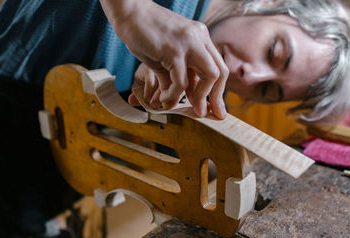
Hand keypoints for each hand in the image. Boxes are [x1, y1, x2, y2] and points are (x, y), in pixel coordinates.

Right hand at [100, 0, 228, 118]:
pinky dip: (173, 95)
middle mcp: (200, 38)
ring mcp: (190, 42)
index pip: (217, 67)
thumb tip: (174, 98)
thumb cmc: (144, 33)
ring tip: (187, 109)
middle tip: (206, 113)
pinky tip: (164, 99)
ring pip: (210, 76)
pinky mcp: (174, 50)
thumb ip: (172, 76)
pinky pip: (181, 81)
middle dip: (216, 97)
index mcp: (200, 38)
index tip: (211, 107)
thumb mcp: (164, 57)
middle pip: (220, 72)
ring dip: (200, 97)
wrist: (128, 12)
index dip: (216, 90)